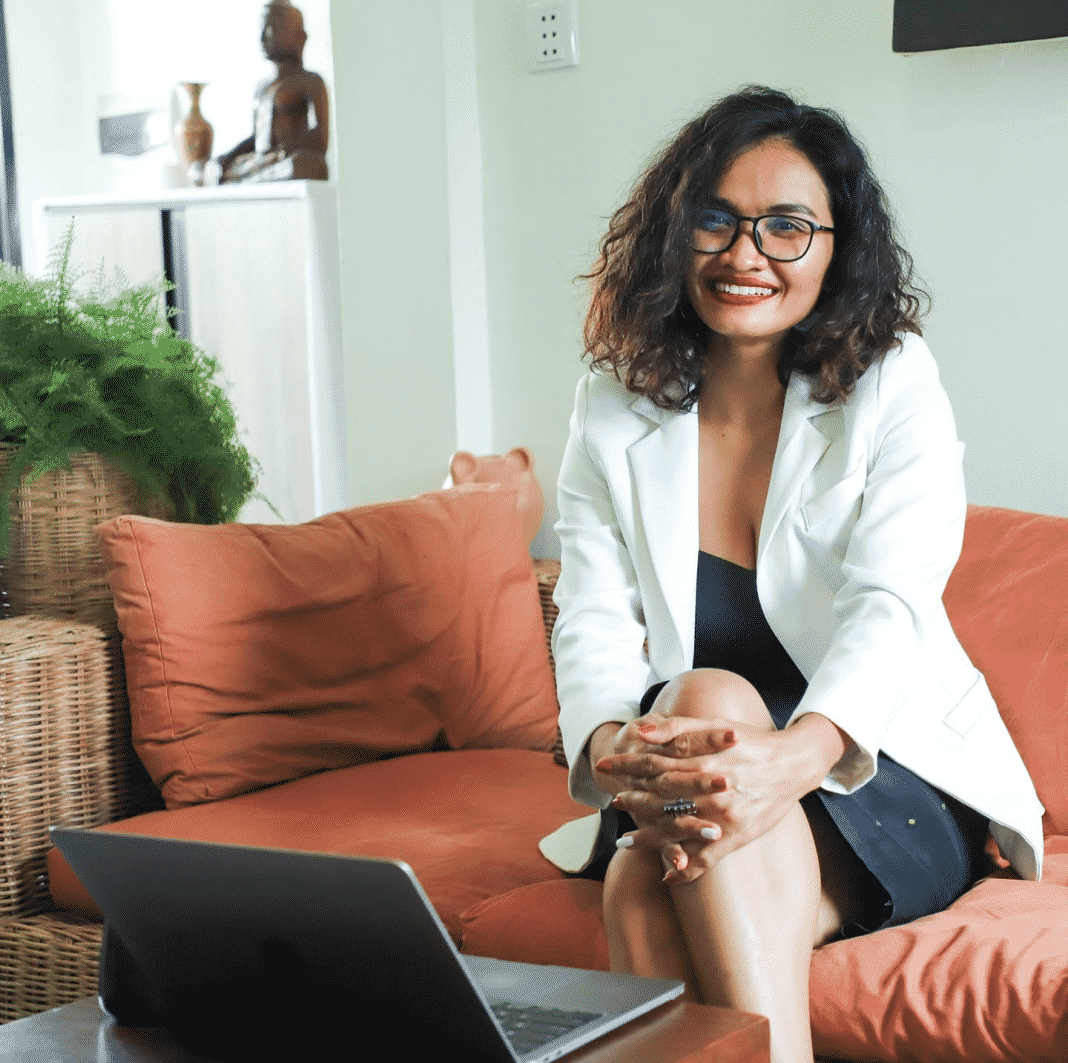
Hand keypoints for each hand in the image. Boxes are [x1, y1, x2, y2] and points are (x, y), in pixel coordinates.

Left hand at [594, 715, 735, 883]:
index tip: (607, 767)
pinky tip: (668, 877)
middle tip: (615, 803)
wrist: (794, 763)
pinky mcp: (737, 836)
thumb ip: (677, 728)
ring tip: (626, 841)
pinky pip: (708, 859)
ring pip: (678, 831)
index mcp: (702, 762)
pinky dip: (687, 870)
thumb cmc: (749, 741)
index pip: (654, 765)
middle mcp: (710, 792)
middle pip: (661, 799)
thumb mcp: (714, 726)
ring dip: (649, 838)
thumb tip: (641, 731)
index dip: (627, 766)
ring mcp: (723, 818)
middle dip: (634, 801)